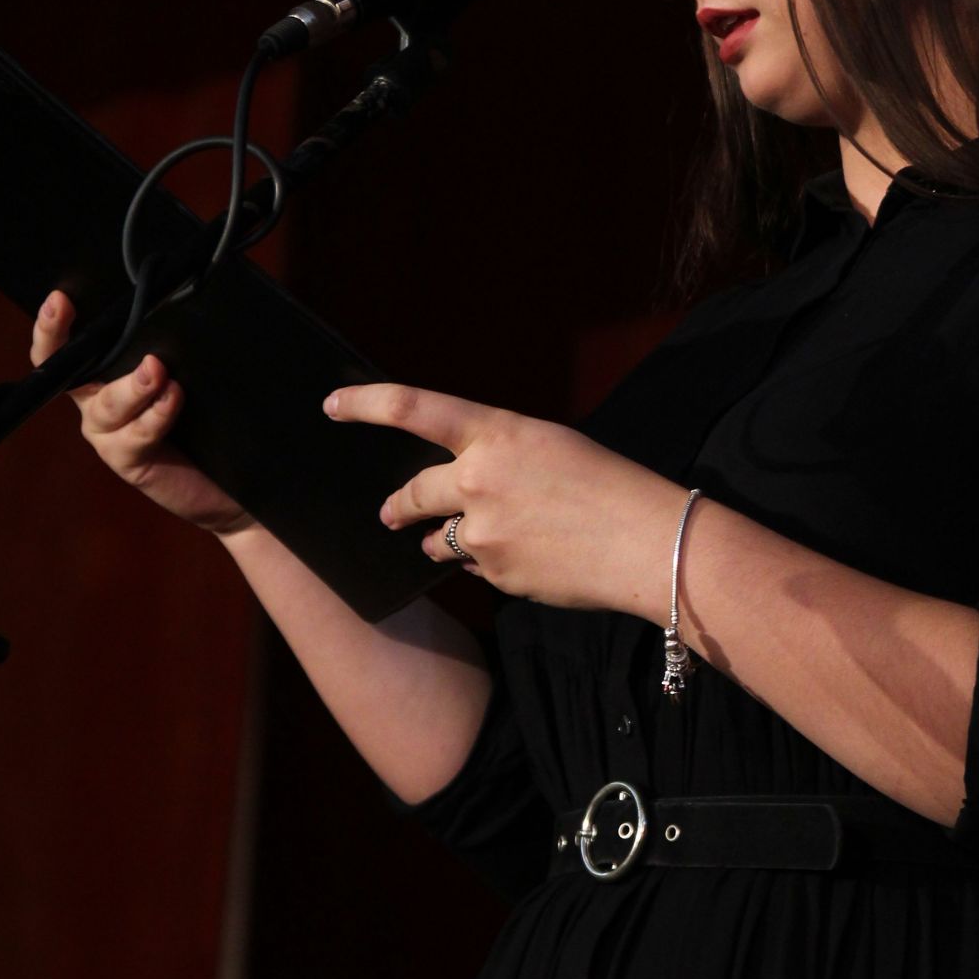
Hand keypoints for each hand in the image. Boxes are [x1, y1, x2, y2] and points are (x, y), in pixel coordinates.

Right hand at [30, 289, 253, 535]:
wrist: (225, 481)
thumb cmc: (204, 417)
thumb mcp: (188, 371)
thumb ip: (176, 343)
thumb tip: (191, 296)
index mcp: (101, 373)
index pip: (64, 347)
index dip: (53, 326)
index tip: (60, 298)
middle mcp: (95, 401)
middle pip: (67, 371)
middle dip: (63, 340)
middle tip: (74, 312)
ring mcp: (108, 433)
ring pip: (108, 404)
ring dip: (133, 386)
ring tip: (157, 370)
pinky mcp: (128, 460)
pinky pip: (136, 435)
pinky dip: (157, 414)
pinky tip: (174, 398)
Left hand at [328, 382, 684, 613]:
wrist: (646, 541)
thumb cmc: (609, 483)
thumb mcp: (550, 446)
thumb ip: (498, 456)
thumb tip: (459, 485)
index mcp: (497, 433)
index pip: (412, 408)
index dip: (365, 404)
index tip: (332, 405)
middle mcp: (478, 479)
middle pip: (412, 493)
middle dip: (398, 507)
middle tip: (388, 513)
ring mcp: (482, 532)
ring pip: (437, 540)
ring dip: (445, 541)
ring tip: (490, 538)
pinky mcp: (495, 574)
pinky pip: (475, 569)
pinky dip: (491, 564)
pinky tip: (532, 557)